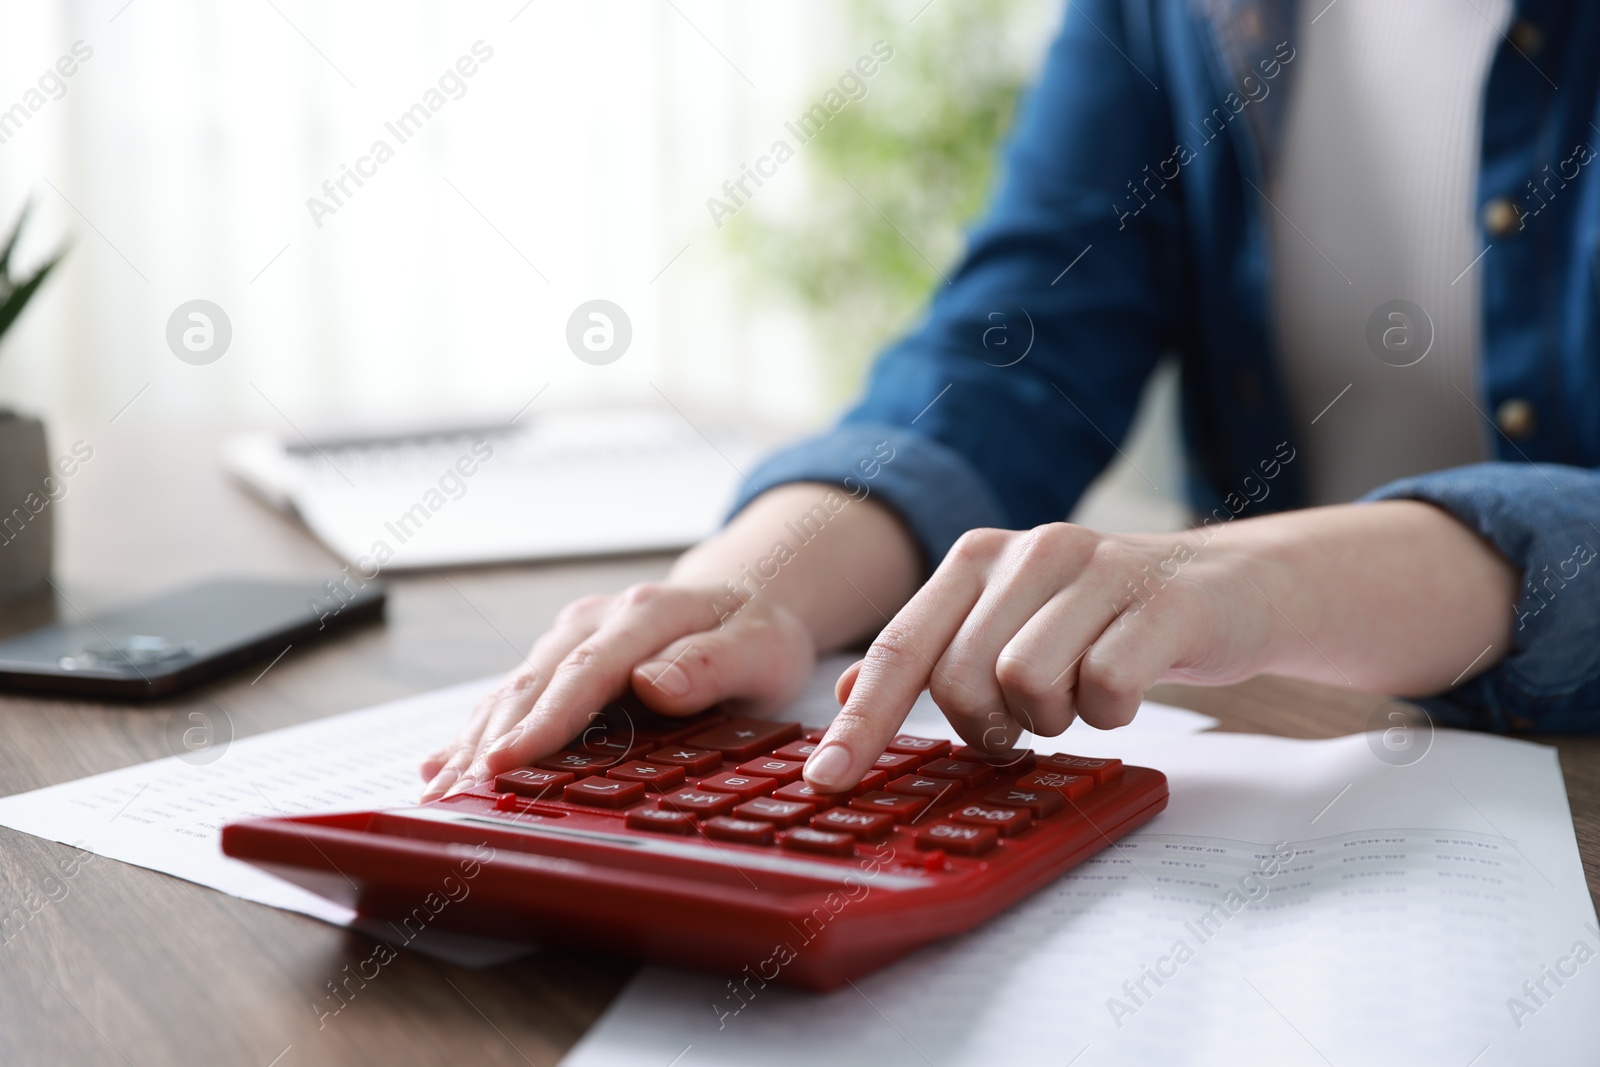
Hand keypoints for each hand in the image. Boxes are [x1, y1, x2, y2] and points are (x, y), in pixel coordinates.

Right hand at [419, 582, 816, 800]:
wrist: (744, 595)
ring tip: (436, 798)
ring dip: (471, 744)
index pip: (587, 672)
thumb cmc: (758, 631)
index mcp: (645, 614)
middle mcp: (595, 621)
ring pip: (511, 693)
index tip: (504, 762)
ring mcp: (570, 639)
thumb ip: (715, 664)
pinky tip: (438, 769)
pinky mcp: (558, 660)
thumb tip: (653, 684)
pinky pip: (510, 698)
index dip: (543, 721)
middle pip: (533, 685)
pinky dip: (474, 733)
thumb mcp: (764, 645)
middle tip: (452, 801)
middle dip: (488, 743)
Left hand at [802, 523, 1278, 789]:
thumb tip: (851, 688)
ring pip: (1028, 685)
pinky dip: (1112, 712)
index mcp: (979, 558)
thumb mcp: (1012, 622)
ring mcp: (1099, 572)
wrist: (1233, 588)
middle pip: (960, 679)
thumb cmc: (1108, 619)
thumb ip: (935, 650)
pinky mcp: (1162, 604)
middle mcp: (1030, 552)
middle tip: (1027, 723)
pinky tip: (1128, 689)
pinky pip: (1105, 689)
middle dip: (987, 725)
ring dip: (1054, 718)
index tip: (824, 782)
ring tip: (1081, 696)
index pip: (901, 648)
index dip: (860, 721)